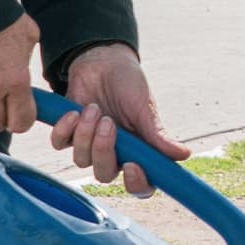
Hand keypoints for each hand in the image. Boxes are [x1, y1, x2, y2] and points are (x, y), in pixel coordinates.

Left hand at [49, 41, 185, 192]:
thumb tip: (184, 155)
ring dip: (85, 134)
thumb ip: (158, 135)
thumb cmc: (128, 84)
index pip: (139, 184)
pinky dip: (65, 129)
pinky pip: (60, 144)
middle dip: (104, 151)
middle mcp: (114, 153)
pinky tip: (74, 111)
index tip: (132, 165)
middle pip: (105, 175)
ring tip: (93, 108)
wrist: (103, 60)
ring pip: (81, 160)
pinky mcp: (68, 133)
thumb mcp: (144, 108)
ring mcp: (89, 144)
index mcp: (138, 152)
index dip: (135, 183)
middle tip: (108, 122)